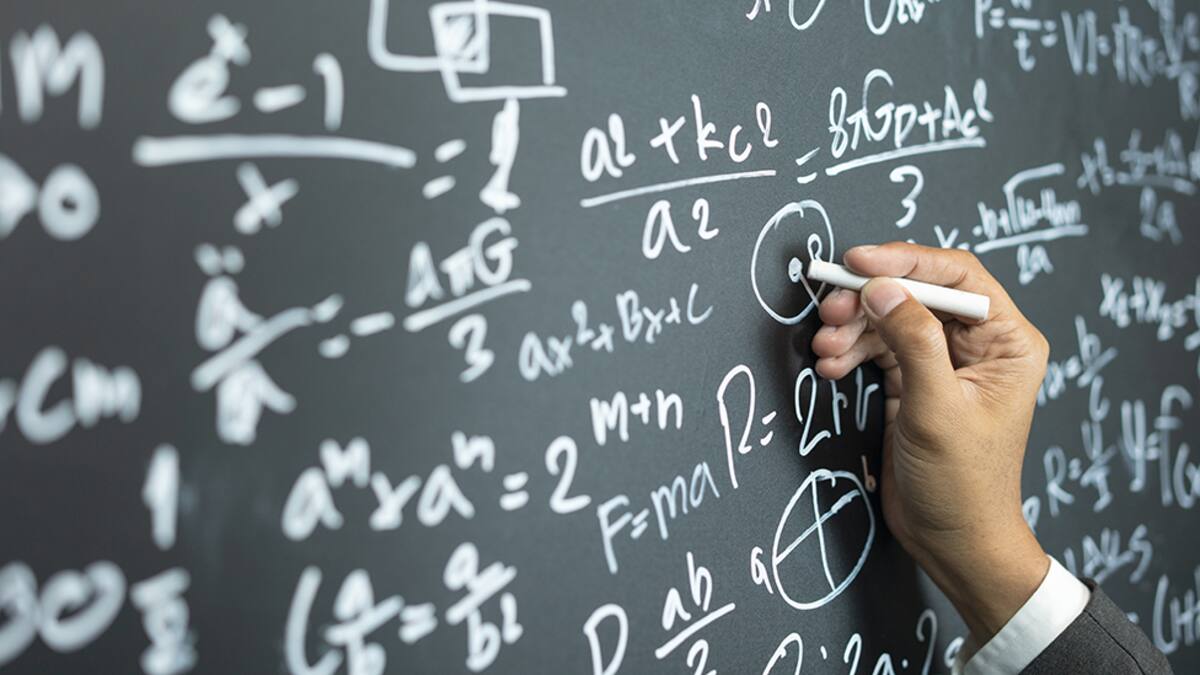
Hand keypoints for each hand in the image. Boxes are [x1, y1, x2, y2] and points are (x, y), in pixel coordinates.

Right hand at [810, 242, 1051, 642]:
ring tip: (825, 349)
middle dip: (869, 299)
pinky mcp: (915, 381)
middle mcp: (979, 344)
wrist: (952, 539)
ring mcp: (944, 362)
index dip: (905, 261)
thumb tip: (883, 289)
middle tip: (830, 309)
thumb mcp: (938, 409)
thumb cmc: (964, 484)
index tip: (859, 262)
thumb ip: (912, 342)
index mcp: (1007, 342)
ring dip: (852, 328)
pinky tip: (830, 365)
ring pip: (890, 319)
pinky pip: (878, 347)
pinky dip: (850, 352)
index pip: (956, 277)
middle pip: (916, 293)